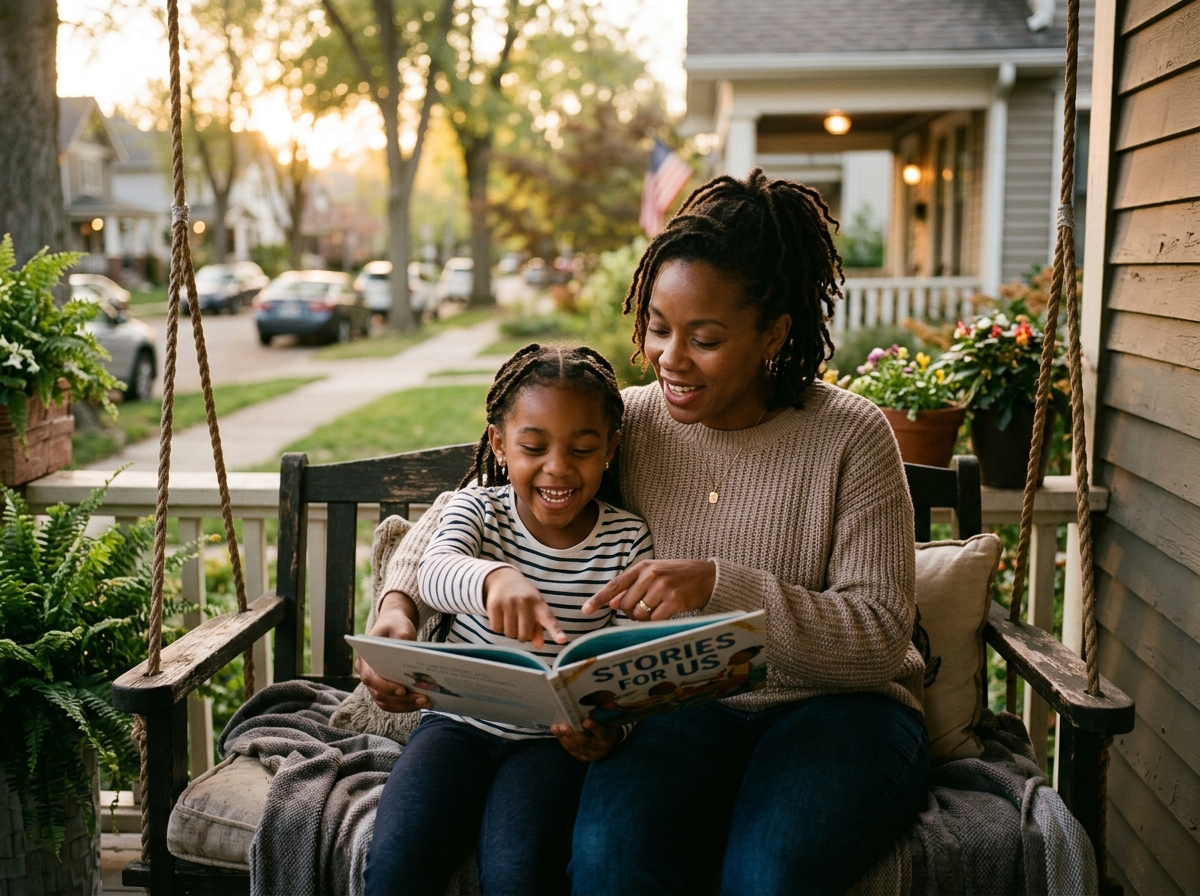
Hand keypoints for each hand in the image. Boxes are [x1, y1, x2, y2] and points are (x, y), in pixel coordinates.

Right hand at [355, 591, 430, 712]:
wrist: (394, 626)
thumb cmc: (395, 625)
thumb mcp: (399, 626)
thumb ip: (402, 637)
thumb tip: (410, 652)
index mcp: (365, 660)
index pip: (372, 678)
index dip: (386, 687)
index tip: (403, 690)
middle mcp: (366, 675)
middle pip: (381, 695)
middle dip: (403, 700)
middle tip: (424, 698)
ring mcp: (375, 685)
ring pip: (388, 703)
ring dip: (407, 706)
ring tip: (427, 702)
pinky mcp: (386, 690)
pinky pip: (394, 703)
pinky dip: (408, 705)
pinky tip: (424, 702)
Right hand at [483, 566, 566, 648]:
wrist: (504, 579)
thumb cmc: (524, 599)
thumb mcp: (535, 609)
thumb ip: (538, 629)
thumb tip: (539, 645)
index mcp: (539, 605)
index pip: (549, 620)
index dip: (556, 632)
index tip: (562, 640)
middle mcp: (525, 602)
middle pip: (524, 635)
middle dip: (521, 636)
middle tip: (520, 624)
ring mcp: (509, 602)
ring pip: (509, 634)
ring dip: (509, 632)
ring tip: (510, 618)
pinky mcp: (494, 604)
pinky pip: (496, 629)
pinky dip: (498, 627)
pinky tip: (501, 616)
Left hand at [551, 719, 623, 761]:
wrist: (607, 743)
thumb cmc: (606, 726)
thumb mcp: (608, 719)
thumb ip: (605, 712)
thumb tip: (604, 701)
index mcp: (607, 737)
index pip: (601, 733)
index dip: (594, 728)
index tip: (585, 721)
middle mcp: (599, 748)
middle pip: (585, 742)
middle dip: (573, 735)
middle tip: (563, 727)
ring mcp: (590, 754)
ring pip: (576, 747)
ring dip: (564, 737)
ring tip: (556, 728)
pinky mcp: (582, 757)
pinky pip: (571, 750)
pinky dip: (563, 741)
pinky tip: (557, 733)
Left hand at [581, 559, 716, 620]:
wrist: (708, 576)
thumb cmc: (677, 576)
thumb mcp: (653, 575)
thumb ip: (632, 587)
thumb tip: (613, 604)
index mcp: (642, 567)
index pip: (615, 585)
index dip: (599, 599)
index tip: (585, 611)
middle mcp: (651, 575)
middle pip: (626, 605)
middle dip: (630, 613)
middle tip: (644, 608)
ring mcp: (663, 588)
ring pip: (639, 614)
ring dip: (644, 618)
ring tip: (656, 609)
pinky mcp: (675, 601)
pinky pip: (655, 619)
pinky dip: (657, 620)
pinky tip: (666, 612)